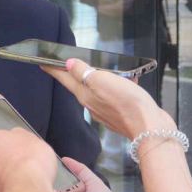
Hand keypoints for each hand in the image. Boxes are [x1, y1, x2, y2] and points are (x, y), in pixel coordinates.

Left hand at [43, 59, 174, 138]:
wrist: (149, 128)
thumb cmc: (127, 103)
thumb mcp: (101, 81)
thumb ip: (83, 72)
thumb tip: (69, 64)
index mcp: (85, 94)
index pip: (64, 78)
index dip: (53, 69)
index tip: (42, 63)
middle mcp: (92, 104)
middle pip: (79, 84)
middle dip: (74, 73)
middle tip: (68, 63)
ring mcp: (106, 110)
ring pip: (98, 89)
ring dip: (99, 78)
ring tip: (105, 68)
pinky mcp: (121, 113)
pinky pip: (115, 95)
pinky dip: (118, 86)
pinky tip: (128, 81)